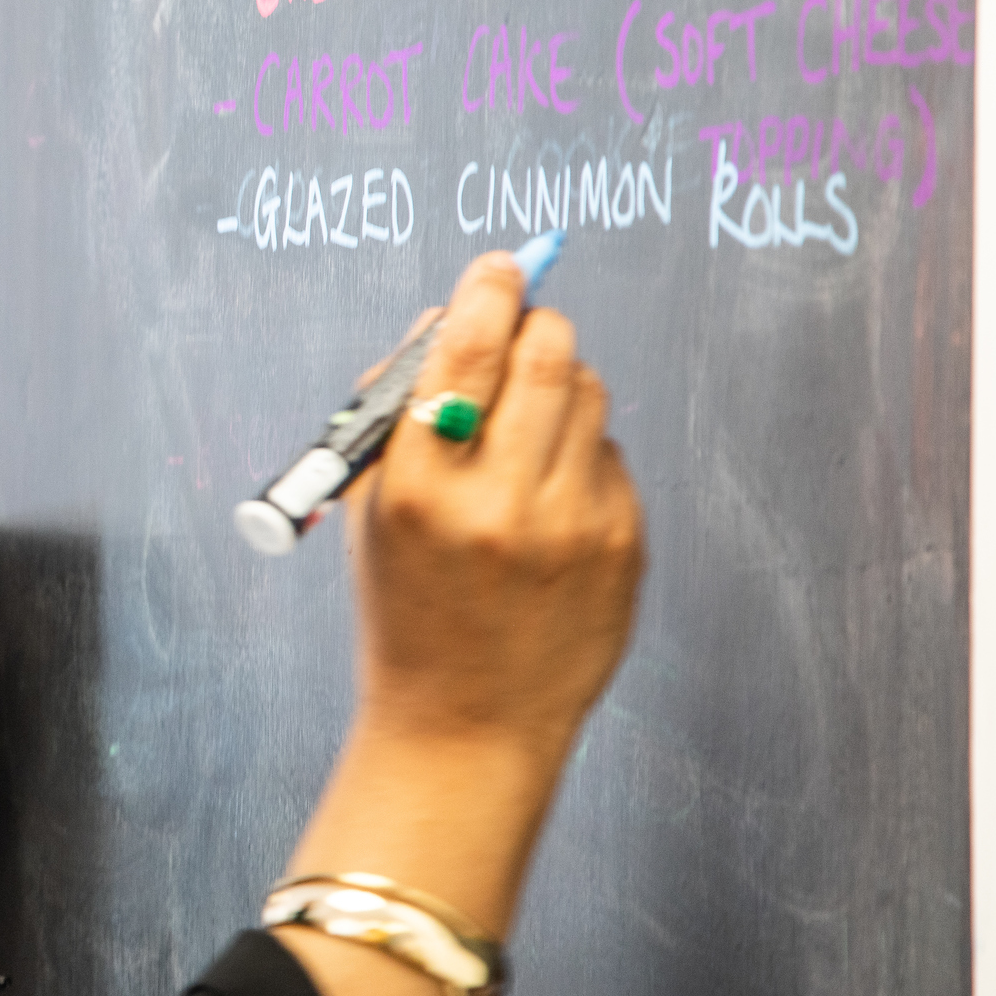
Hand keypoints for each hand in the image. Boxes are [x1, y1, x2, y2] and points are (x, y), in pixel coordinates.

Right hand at [273, 252, 646, 995]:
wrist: (466, 727)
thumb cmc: (406, 608)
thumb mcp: (373, 512)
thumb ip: (404, 413)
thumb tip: (457, 315)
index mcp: (415, 488)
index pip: (465, 347)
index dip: (487, 291)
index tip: (498, 268)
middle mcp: (496, 501)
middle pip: (547, 352)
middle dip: (536, 327)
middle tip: (525, 329)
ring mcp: (569, 525)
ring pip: (589, 394)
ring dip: (559, 388)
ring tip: (530, 432)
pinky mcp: (622, 546)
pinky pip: (611, 457)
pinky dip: (582, 458)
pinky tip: (550, 505)